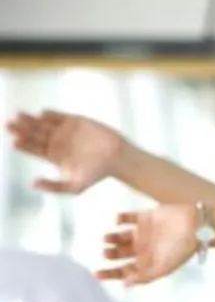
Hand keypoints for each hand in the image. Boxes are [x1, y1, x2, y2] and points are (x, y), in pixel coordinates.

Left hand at [6, 110, 126, 195]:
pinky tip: (41, 114)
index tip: (14, 142)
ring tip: (19, 116)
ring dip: (30, 119)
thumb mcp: (74, 187)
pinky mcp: (75, 120)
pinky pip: (58, 116)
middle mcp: (56, 141)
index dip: (23, 144)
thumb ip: (54, 186)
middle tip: (8, 125)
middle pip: (34, 133)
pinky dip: (49, 114)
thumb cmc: (97, 174)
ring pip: (42, 123)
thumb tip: (32, 183)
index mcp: (53, 156)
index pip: (33, 148)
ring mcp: (65, 130)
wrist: (117, 159)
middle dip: (21, 129)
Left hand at [96, 205, 199, 286]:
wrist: (194, 225)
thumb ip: (144, 276)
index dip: (111, 273)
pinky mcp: (146, 217)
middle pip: (121, 254)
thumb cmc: (181, 248)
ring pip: (121, 236)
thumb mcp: (164, 267)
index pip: (126, 270)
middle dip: (111, 255)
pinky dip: (119, 218)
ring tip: (107, 238)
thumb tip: (126, 284)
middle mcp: (145, 249)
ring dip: (112, 237)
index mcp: (149, 262)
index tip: (97, 274)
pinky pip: (128, 218)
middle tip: (105, 253)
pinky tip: (117, 221)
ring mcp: (144, 233)